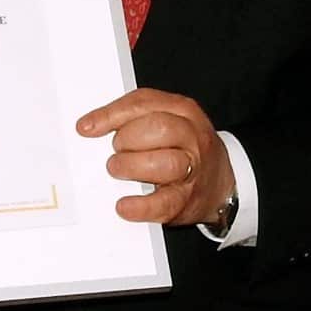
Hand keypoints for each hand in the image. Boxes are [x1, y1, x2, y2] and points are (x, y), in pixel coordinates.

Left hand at [76, 88, 234, 226]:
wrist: (223, 182)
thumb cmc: (184, 147)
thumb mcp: (168, 119)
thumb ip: (134, 116)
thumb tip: (89, 126)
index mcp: (182, 110)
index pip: (144, 103)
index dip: (111, 115)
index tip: (86, 127)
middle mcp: (191, 137)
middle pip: (159, 129)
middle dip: (128, 139)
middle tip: (115, 150)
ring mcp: (193, 169)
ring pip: (165, 163)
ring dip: (132, 167)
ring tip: (117, 169)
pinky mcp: (187, 200)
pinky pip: (164, 203)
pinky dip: (140, 206)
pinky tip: (124, 205)